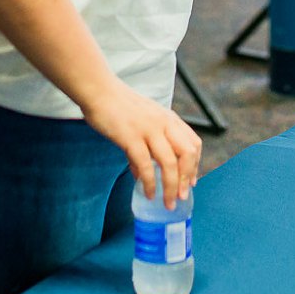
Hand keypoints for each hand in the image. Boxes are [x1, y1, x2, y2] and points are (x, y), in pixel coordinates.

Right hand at [79, 82, 200, 207]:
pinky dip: (150, 182)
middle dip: (186, 178)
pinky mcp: (131, 137)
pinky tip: (149, 193)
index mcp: (169, 118)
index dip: (195, 165)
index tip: (191, 182)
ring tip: (167, 203)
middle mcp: (164, 123)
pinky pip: (145, 165)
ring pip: (169, 162)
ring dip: (171, 187)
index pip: (193, 143)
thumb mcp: (142, 121)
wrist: (99, 91)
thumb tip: (141, 173)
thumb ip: (146, 145)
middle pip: (187, 154)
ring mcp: (149, 129)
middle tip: (182, 196)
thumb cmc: (118, 107)